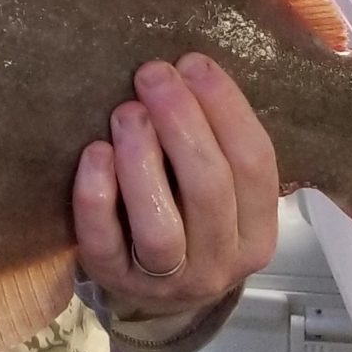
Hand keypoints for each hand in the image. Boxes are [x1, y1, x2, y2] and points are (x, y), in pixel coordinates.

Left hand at [72, 54, 278, 316]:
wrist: (152, 288)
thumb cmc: (188, 218)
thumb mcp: (223, 191)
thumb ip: (219, 143)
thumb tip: (191, 68)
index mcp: (258, 233)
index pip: (255, 163)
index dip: (226, 107)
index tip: (193, 63)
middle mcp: (219, 263)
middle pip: (210, 188)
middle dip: (182, 122)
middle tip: (154, 75)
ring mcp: (166, 280)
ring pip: (160, 225)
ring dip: (143, 160)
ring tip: (127, 112)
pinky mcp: (113, 278)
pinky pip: (103, 239)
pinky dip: (97, 194)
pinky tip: (94, 152)